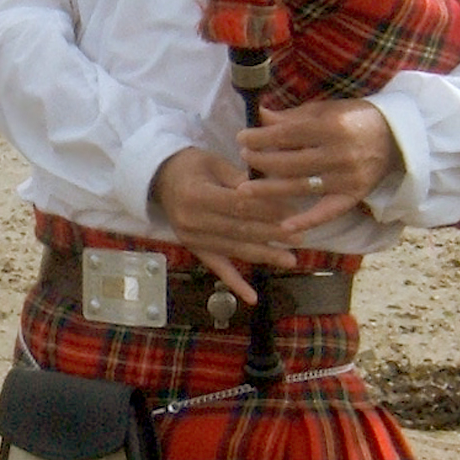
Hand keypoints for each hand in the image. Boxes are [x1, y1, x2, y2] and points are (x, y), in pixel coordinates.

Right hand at [152, 102, 398, 302]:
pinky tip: (253, 297)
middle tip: (300, 237)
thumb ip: (240, 178)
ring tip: (290, 260)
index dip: (266, 210)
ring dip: (263, 256)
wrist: (159, 179)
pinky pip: (217, 268)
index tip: (293, 213)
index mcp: (197, 194)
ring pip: (234, 250)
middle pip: (239, 230)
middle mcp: (192, 220)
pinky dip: (235, 283)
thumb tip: (273, 191)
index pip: (239, 205)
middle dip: (272, 234)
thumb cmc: (191, 165)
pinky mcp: (194, 249)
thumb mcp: (214, 162)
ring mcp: (192, 238)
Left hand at [238, 101, 399, 215]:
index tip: (241, 138)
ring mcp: (346, 178)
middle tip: (244, 158)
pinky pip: (326, 212)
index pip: (286, 135)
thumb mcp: (324, 110)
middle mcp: (340, 153)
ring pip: (299, 187)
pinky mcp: (352, 196)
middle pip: (289, 162)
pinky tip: (284, 226)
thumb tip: (259, 116)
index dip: (260, 138)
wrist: (395, 138)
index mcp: (332, 126)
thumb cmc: (353, 120)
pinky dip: (306, 220)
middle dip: (260, 161)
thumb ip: (291, 117)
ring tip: (244, 189)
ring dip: (268, 190)